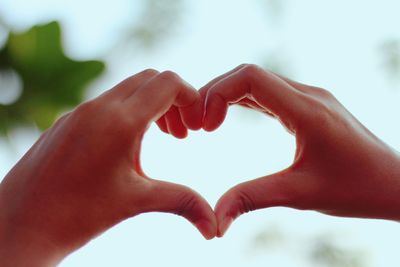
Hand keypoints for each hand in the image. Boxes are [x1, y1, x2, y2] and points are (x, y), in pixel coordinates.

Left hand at [0, 70, 216, 266]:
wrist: (20, 224)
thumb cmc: (77, 215)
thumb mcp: (136, 202)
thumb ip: (182, 203)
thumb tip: (214, 227)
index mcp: (120, 121)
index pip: (167, 83)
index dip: (191, 97)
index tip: (197, 124)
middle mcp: (99, 107)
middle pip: (150, 78)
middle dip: (174, 100)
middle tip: (181, 134)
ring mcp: (80, 111)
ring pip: (127, 88)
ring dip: (151, 105)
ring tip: (162, 137)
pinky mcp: (68, 120)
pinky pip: (107, 101)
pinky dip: (129, 111)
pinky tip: (129, 144)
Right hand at [200, 64, 399, 236]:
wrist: (393, 183)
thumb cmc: (356, 189)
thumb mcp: (300, 195)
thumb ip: (253, 199)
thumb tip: (215, 221)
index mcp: (307, 110)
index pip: (251, 77)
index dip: (218, 93)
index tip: (204, 127)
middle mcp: (308, 95)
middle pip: (249, 74)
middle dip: (215, 94)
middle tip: (195, 125)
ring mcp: (309, 98)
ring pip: (257, 82)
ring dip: (227, 96)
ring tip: (206, 123)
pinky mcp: (308, 106)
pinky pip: (268, 93)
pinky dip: (242, 101)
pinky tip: (228, 118)